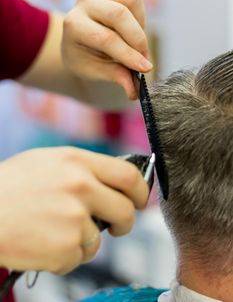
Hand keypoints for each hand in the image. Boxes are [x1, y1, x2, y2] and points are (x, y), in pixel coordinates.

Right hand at [0, 147, 147, 273]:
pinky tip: (42, 242)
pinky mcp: (64, 248)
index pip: (129, 176)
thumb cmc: (11, 185)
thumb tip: (113, 185)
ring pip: (98, 240)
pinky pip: (77, 257)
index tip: (139, 201)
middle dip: (124, 223)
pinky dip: (64, 255)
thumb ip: (84, 169)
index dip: (141, 191)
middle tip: (116, 227)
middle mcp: (81, 187)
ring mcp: (74, 218)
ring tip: (53, 230)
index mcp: (78, 161)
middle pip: (126, 211)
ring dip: (82, 241)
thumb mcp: (50, 161)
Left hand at [62, 0, 151, 99]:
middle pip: (121, 14)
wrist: (78, 41)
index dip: (129, 55)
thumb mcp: (94, 71)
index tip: (145, 69)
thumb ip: (114, 77)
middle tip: (143, 58)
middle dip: (138, 40)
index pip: (107, 38)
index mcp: (74, 25)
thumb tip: (134, 91)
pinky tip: (136, 11)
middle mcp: (84, 3)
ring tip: (135, 40)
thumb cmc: (85, 58)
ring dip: (140, 23)